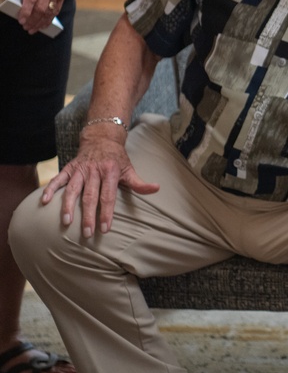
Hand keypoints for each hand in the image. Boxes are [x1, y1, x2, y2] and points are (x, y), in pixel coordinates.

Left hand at [8, 0, 62, 33]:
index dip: (26, 11)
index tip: (21, 20)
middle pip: (41, 8)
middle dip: (33, 20)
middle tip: (26, 27)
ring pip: (49, 11)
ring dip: (41, 22)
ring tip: (33, 29)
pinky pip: (57, 9)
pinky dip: (51, 19)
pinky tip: (44, 25)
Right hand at [41, 135, 159, 237]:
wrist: (102, 139)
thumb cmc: (117, 159)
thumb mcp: (130, 169)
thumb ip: (140, 183)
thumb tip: (157, 189)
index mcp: (110, 172)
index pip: (108, 197)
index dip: (106, 214)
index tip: (105, 229)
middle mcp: (94, 171)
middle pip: (90, 196)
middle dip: (88, 216)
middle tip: (86, 233)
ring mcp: (80, 169)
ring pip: (73, 189)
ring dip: (67, 206)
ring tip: (66, 222)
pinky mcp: (69, 168)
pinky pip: (58, 179)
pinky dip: (50, 189)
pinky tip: (44, 201)